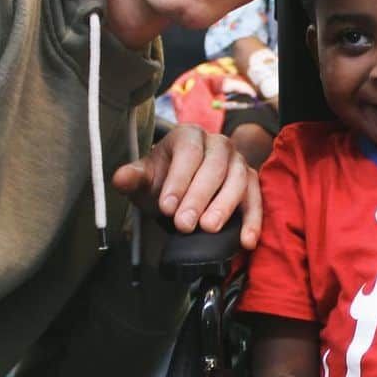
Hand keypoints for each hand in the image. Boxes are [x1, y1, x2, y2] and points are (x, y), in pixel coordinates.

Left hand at [111, 124, 261, 249]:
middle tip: (183, 224)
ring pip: (238, 181)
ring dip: (224, 206)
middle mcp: (218, 144)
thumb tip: (119, 178)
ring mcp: (239, 163)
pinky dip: (253, 221)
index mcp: (189, 135)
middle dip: (198, 197)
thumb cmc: (163, 181)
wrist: (183, 189)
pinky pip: (256, 199)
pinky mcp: (252, 183)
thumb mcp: (145, 179)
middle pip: (214, 167)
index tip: (166, 207)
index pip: (188, 152)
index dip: (178, 180)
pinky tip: (246, 241)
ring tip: (209, 229)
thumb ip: (133, 178)